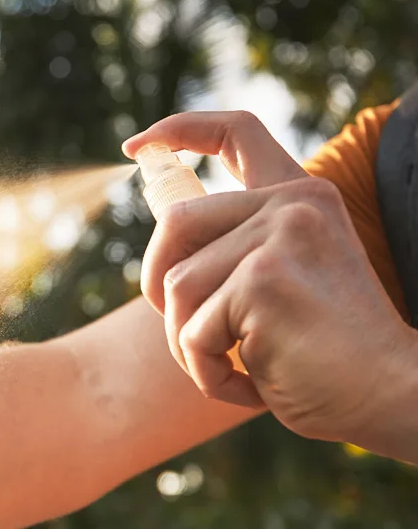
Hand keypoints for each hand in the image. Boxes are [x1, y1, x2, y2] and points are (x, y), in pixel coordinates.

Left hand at [123, 111, 417, 453]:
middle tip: (191, 332)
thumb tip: (166, 219)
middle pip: (175, 222)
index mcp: (302, 197)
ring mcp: (279, 238)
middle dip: (158, 282)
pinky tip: (255, 386)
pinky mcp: (262, 281)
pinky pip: (191, 334)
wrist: (390, 398)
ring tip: (239, 367)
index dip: (178, 130)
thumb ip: (237, 246)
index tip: (136, 147)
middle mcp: (293, 205)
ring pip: (175, 286)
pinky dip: (208, 374)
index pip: (236, 132)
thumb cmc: (328, 356)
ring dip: (190, 344)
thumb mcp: (284, 281)